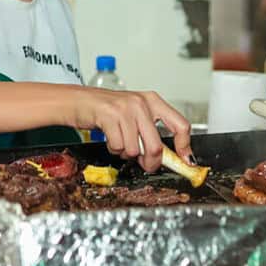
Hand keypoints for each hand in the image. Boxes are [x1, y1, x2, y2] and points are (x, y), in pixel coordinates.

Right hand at [75, 87, 191, 171]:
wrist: (78, 100)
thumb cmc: (108, 110)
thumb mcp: (135, 115)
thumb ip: (152, 132)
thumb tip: (168, 156)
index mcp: (153, 101)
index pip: (180, 124)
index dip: (185, 146)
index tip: (186, 160)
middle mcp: (141, 103)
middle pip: (156, 146)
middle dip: (150, 162)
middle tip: (146, 164)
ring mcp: (125, 108)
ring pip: (134, 149)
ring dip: (126, 153)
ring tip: (120, 141)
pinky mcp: (109, 115)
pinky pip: (118, 146)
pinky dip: (113, 148)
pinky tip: (110, 137)